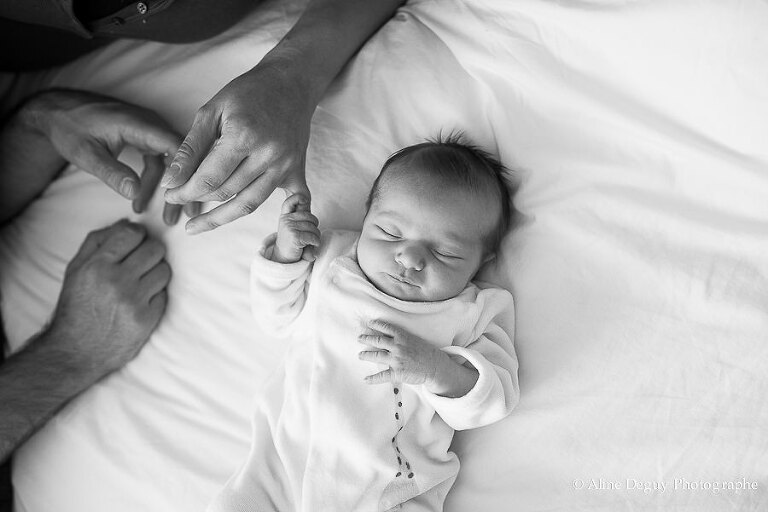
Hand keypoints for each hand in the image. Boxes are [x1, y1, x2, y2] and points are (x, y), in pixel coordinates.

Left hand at [24, 89, 197, 223]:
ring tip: (169, 218)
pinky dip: (155, 182)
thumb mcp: (87, 154)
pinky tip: (141, 202)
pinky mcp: (144, 137)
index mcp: (141, 124)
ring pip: (172, 162)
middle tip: (189, 213)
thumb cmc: (69, 128)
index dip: (188, 170)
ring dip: (171, 188)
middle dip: (186, 185)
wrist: (56, 111)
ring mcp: (149, 130)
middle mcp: (151, 124)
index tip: (188, 196)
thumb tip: (134, 193)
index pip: (177, 146)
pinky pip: (158, 161)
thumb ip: (112, 173)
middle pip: (181, 155)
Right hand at [46, 220, 170, 380]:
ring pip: (164, 270)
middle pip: (155, 249)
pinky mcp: (148, 319)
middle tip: (140, 262)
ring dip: (155, 273)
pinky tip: (140, 301)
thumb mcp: (76, 269)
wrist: (75, 351)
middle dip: (150, 252)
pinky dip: (155, 295)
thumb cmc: (76, 306)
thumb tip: (127, 222)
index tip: (135, 242)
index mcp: (96, 266)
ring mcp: (134, 301)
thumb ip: (98, 241)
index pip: (132, 233)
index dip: (138, 235)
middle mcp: (116, 281)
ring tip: (140, 282)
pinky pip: (164, 294)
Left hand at [162, 63, 313, 234]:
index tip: (169, 194)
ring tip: (197, 226)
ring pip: (250, 204)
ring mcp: (286, 165)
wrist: (290, 83)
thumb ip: (191, 148)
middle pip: (227, 194)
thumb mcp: (211, 111)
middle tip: (178, 204)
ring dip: (222, 219)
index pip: (209, 178)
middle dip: (197, 202)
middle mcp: (268, 155)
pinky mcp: (298, 170)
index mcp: (243, 137)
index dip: (184, 191)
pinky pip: (296, 202)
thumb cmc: (248, 93)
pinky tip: (274, 236)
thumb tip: (171, 181)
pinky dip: (288, 218)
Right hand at [274, 193, 319, 262]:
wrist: (283, 258)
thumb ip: (300, 215)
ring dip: (316, 237)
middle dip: (315, 227)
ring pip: (313, 228)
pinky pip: (313, 237)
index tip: (304, 199)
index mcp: (285, 216)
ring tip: (310, 242)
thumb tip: (305, 199)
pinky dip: (315, 242)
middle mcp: (286, 220)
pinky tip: (311, 245)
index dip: (298, 198)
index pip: (290, 202)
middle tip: (310, 235)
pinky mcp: (294, 236)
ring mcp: (289, 227)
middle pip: (311, 217)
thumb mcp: (294, 227)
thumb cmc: (292, 242)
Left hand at [358, 320, 448, 387]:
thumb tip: (389, 337)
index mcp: (402, 337)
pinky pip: (382, 376)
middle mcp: (397, 347)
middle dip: (367, 338)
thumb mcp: (414, 340)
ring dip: (366, 355)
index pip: (386, 328)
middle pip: (378, 341)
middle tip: (359, 338)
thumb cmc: (426, 353)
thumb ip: (401, 338)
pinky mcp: (397, 373)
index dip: (376, 325)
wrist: (435, 366)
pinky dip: (372, 379)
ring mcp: (396, 360)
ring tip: (360, 355)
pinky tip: (366, 379)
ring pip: (377, 356)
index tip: (369, 323)